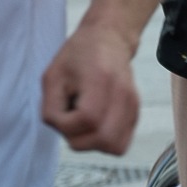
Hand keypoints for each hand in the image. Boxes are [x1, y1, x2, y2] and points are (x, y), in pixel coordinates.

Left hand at [40, 22, 138, 155]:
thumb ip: (51, 108)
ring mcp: (133, 105)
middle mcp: (123, 94)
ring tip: (83, 121)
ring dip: (93, 142)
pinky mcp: (136, 113)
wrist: (108, 40)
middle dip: (80, 138)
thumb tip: (63, 132)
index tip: (61, 109)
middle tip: (70, 120)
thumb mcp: (52, 77)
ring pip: (115, 146)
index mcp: (101, 80)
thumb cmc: (78, 55)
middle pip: (104, 139)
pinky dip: (104, 140)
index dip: (67, 124)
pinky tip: (95, 123)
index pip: (87, 120)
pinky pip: (121, 143)